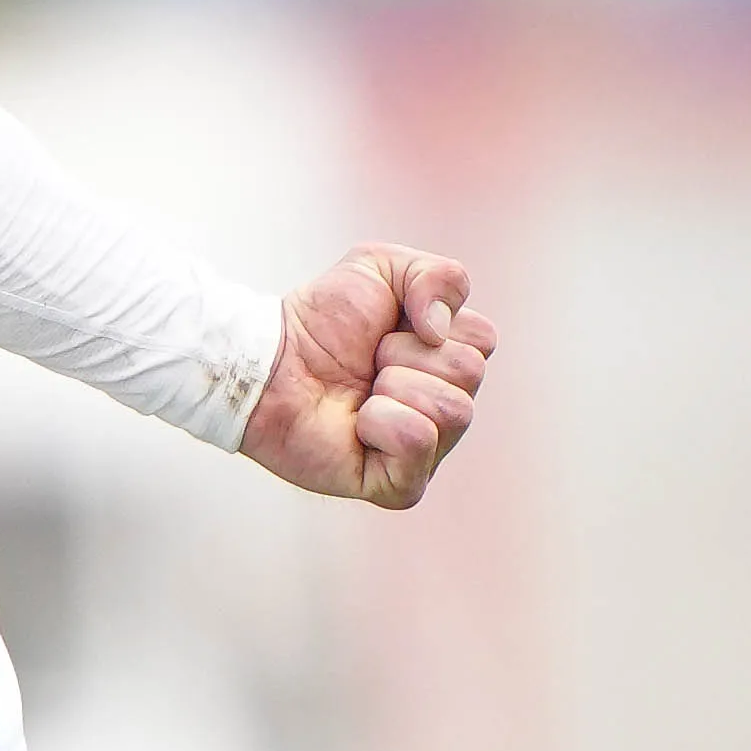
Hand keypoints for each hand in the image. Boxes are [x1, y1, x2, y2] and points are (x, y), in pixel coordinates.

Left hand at [240, 247, 495, 507]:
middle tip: (368, 360)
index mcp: (449, 362)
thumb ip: (438, 275)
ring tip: (361, 390)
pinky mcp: (400, 484)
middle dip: (406, 352)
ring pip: (453, 409)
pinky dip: (381, 421)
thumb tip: (443, 329)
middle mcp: (445, 408)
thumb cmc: (322, 319)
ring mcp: (428, 451)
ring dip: (394, 385)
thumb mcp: (380, 265)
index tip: (388, 325)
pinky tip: (357, 423)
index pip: (482, 338)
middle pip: (469, 372)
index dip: (429, 319)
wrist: (268, 360)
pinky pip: (418, 442)